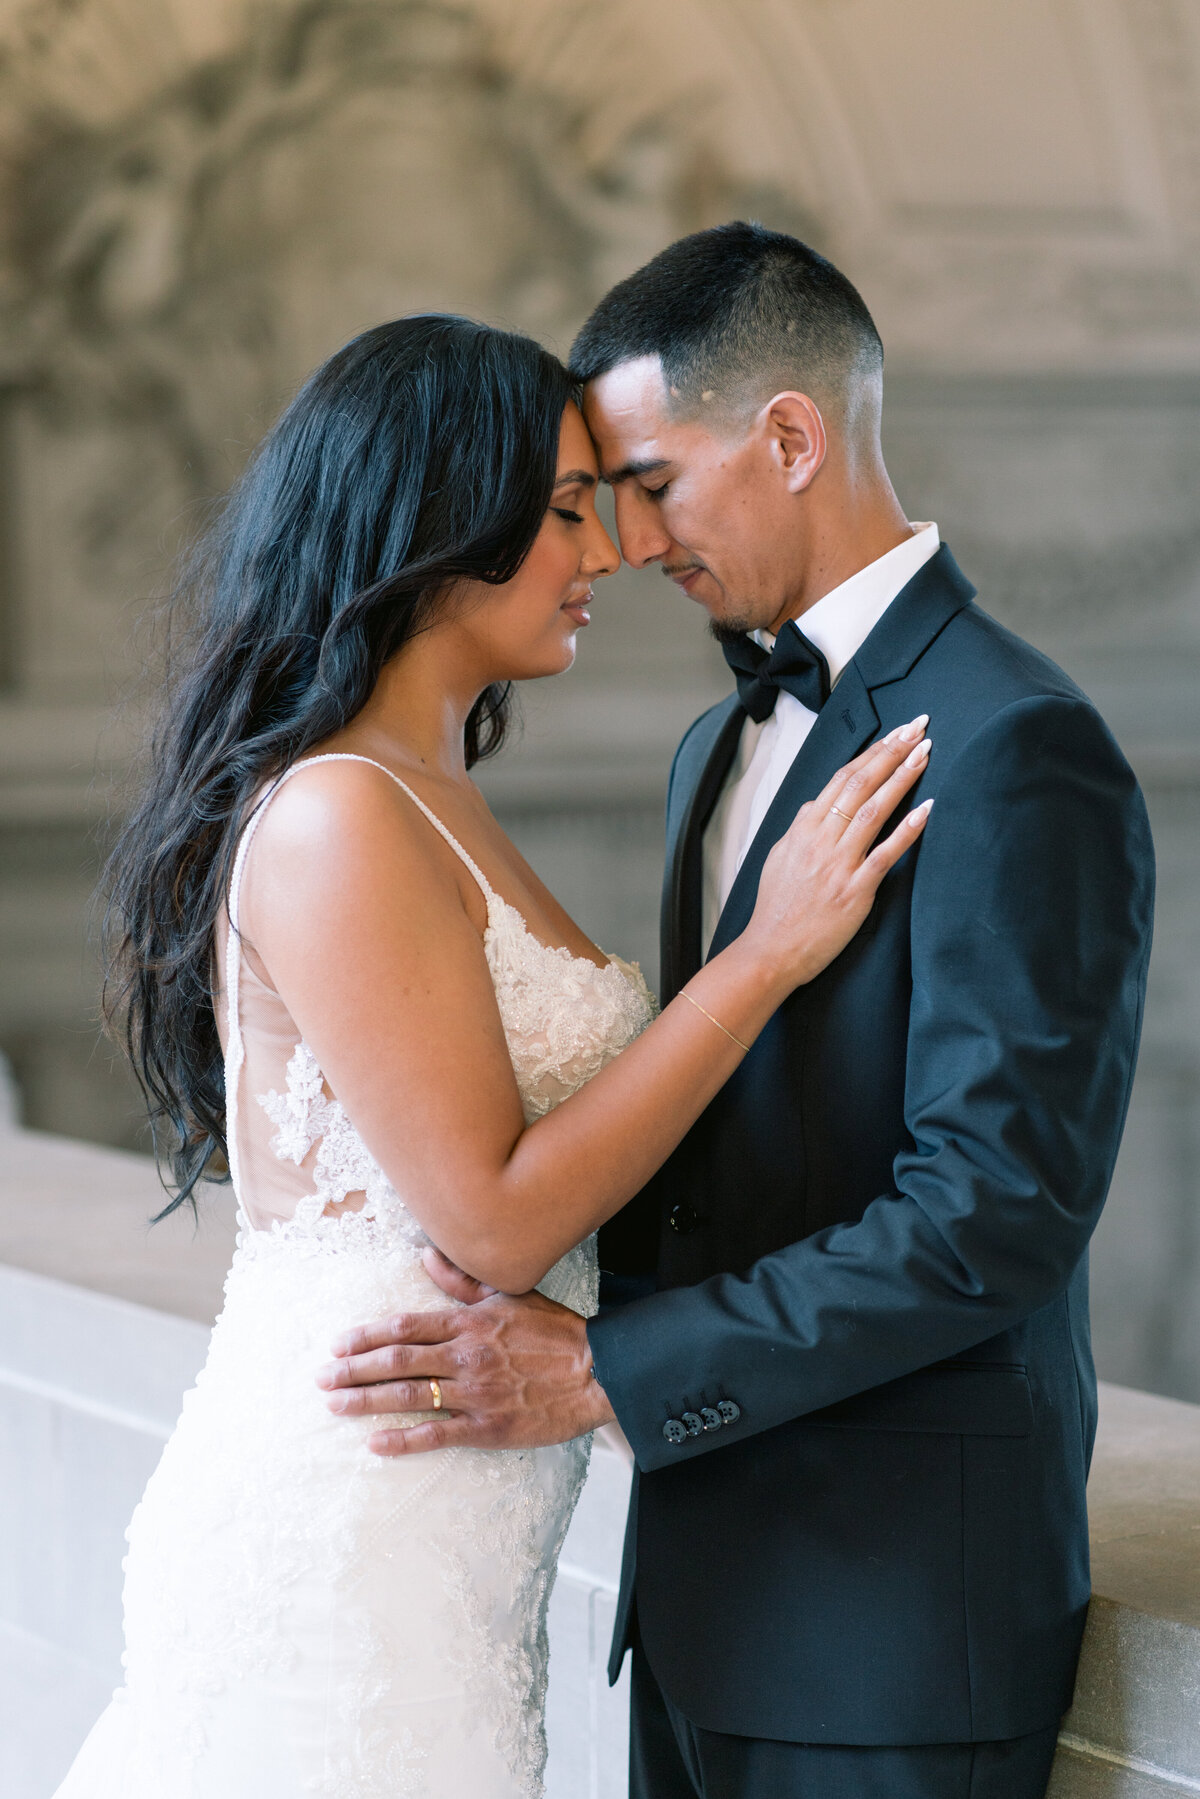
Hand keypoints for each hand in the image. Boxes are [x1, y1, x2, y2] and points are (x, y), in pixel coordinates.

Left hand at [315, 1247, 615, 1454]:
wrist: (597, 1371)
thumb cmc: (555, 1332)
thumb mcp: (510, 1295)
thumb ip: (463, 1280)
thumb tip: (427, 1255)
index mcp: (468, 1322)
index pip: (404, 1326)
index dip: (367, 1336)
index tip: (338, 1344)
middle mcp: (464, 1355)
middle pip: (395, 1362)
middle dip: (353, 1370)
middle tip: (322, 1378)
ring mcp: (474, 1393)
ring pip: (407, 1397)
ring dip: (365, 1402)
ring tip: (335, 1406)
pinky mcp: (487, 1427)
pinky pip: (436, 1435)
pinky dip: (402, 1440)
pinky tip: (375, 1444)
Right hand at [742, 714, 932, 988]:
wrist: (770, 951)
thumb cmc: (776, 909)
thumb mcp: (779, 858)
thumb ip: (801, 830)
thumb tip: (816, 806)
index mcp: (803, 828)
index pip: (842, 779)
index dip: (872, 753)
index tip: (896, 733)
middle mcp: (821, 839)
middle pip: (860, 784)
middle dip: (891, 752)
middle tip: (917, 727)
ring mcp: (838, 864)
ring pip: (874, 810)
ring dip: (902, 778)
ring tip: (925, 753)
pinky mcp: (854, 890)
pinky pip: (885, 854)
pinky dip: (907, 830)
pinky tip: (926, 809)